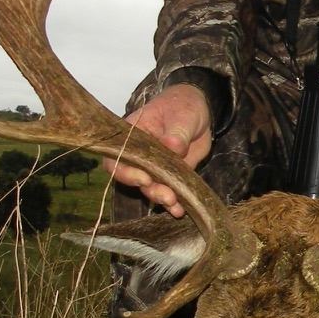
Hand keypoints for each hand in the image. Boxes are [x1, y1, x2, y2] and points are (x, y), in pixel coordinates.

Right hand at [103, 84, 211, 217]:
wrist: (201, 111)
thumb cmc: (183, 106)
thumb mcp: (182, 115)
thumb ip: (176, 133)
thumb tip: (172, 147)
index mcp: (133, 135)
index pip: (117, 157)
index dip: (126, 172)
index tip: (145, 178)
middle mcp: (139, 155)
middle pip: (134, 177)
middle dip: (149, 189)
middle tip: (166, 196)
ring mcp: (155, 167)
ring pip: (151, 188)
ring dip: (162, 198)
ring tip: (175, 204)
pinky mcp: (170, 176)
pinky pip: (169, 191)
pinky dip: (174, 203)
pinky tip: (180, 210)